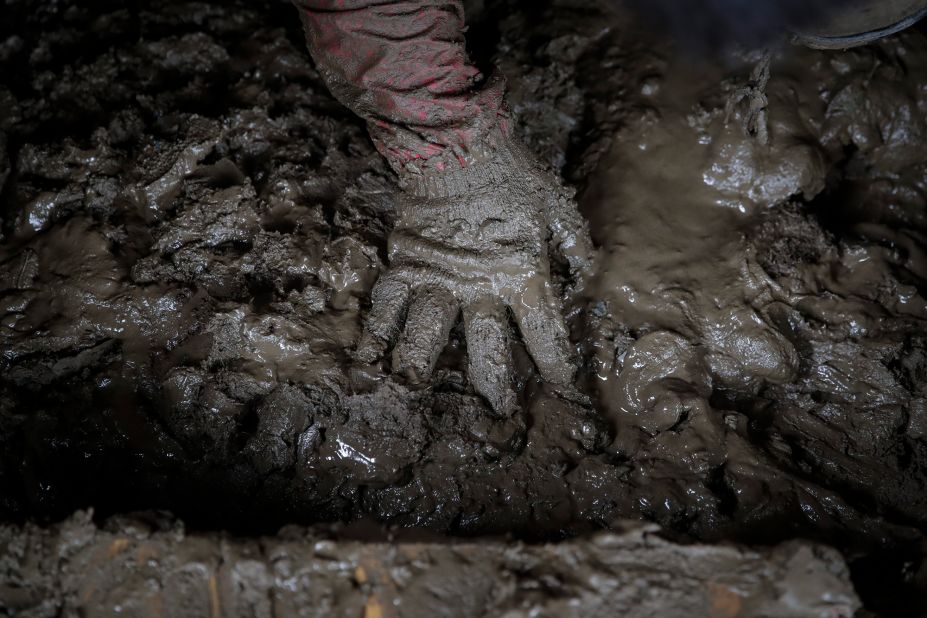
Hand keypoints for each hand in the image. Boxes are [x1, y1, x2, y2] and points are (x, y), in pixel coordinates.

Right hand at [356, 139, 592, 414]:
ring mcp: (438, 280)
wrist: (458, 147)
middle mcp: (478, 289)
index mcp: (522, 276)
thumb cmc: (513, 177)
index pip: (543, 332)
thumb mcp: (555, 208)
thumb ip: (574, 245)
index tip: (562, 387)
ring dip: (419, 365)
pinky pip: (387, 304)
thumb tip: (593, 274)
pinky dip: (375, 330)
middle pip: (486, 349)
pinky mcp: (406, 265)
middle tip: (500, 410)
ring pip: (427, 334)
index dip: (555, 364)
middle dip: (495, 385)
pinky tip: (368, 357)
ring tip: (411, 389)